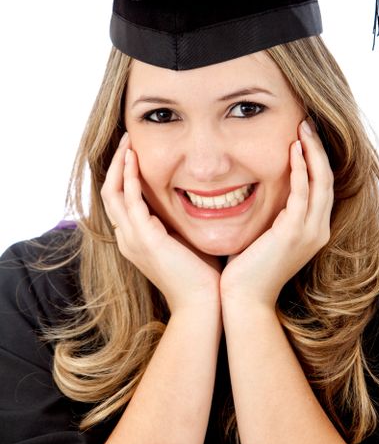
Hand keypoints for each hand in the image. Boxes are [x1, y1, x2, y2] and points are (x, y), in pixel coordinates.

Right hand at [101, 133, 220, 314]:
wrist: (204, 304)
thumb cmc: (201, 275)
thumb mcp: (186, 240)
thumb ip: (181, 221)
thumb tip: (197, 200)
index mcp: (135, 240)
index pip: (120, 200)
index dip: (123, 174)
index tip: (134, 151)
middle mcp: (128, 239)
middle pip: (110, 192)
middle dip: (117, 164)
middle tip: (126, 139)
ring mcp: (133, 240)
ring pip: (114, 193)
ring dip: (120, 165)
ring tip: (128, 142)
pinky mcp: (146, 239)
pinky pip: (130, 201)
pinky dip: (131, 178)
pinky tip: (136, 160)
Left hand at [220, 119, 333, 309]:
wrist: (244, 299)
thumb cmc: (248, 268)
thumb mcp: (266, 235)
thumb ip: (273, 213)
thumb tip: (259, 188)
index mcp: (313, 230)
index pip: (321, 187)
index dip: (316, 160)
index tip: (304, 137)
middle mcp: (317, 230)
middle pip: (326, 179)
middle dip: (318, 149)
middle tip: (307, 123)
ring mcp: (309, 232)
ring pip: (320, 182)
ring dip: (312, 152)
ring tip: (302, 129)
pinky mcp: (293, 233)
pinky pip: (301, 193)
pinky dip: (300, 170)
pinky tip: (293, 151)